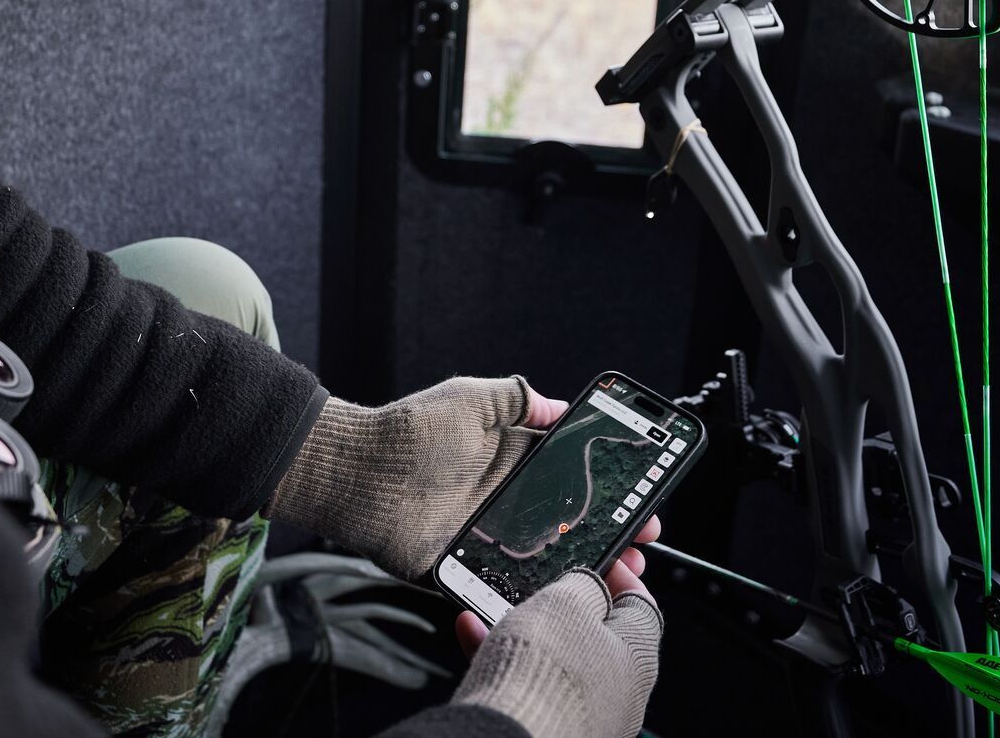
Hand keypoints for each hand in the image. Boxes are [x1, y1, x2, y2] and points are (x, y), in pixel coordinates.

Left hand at [268, 378, 663, 580]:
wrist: (354, 473)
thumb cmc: (408, 431)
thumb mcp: (470, 399)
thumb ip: (517, 399)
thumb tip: (560, 404)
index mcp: (511, 461)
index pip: (573, 477)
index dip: (610, 488)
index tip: (644, 498)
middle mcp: (503, 501)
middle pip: (570, 524)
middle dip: (611, 534)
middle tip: (642, 545)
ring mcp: (485, 537)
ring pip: (546, 559)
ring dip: (585, 569)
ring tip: (618, 576)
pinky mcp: (463, 568)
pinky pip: (504, 586)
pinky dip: (535, 594)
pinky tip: (566, 599)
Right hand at [449, 568, 662, 737]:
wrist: (507, 735)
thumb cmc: (547, 671)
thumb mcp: (567, 600)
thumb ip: (584, 583)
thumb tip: (587, 584)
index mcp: (639, 658)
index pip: (640, 606)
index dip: (618, 575)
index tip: (598, 560)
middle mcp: (619, 692)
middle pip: (595, 633)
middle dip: (563, 604)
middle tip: (541, 584)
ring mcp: (585, 712)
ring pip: (555, 656)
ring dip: (524, 626)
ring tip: (494, 603)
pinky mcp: (550, 724)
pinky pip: (528, 680)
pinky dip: (504, 654)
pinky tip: (476, 630)